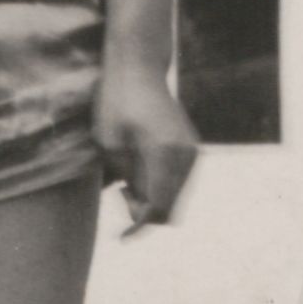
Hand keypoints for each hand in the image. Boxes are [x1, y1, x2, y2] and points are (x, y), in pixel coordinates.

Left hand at [96, 57, 205, 231]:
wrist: (139, 67)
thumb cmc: (116, 101)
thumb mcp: (109, 144)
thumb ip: (127, 180)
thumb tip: (141, 208)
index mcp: (166, 155)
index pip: (158, 208)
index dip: (139, 227)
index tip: (122, 237)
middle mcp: (187, 157)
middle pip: (171, 209)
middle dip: (146, 213)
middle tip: (121, 194)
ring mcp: (193, 152)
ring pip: (176, 197)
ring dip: (153, 199)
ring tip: (128, 180)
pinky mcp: (192, 148)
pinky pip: (179, 182)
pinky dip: (161, 185)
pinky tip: (141, 170)